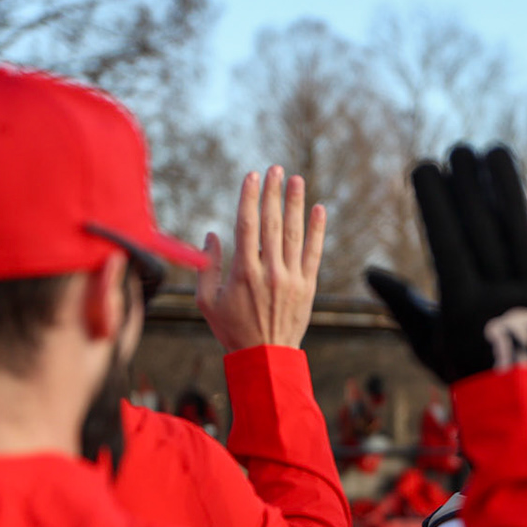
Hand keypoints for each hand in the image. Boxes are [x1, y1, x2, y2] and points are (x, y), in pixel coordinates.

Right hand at [198, 167, 325, 351]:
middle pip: (272, 224)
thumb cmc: (232, 330)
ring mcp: (291, 278)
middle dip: (273, 193)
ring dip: (296, 204)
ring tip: (297, 180)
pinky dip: (317, 231)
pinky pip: (314, 253)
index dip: (249, 198)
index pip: (247, 226)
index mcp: (243, 272)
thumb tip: (212, 235)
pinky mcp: (308, 287)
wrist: (265, 358)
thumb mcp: (207, 302)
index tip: (251, 176)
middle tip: (275, 168)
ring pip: (295, 234)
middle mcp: (269, 272)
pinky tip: (319, 210)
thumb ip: (208, 267)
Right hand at [366, 145, 526, 385]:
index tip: (424, 167)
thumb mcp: (433, 344)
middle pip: (482, 225)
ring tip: (495, 151)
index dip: (434, 200)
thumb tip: (369, 273)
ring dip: (507, 182)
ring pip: (521, 225)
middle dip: (467, 183)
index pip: (445, 238)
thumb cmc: (471, 373)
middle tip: (458, 149)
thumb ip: (404, 305)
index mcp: (462, 303)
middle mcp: (500, 292)